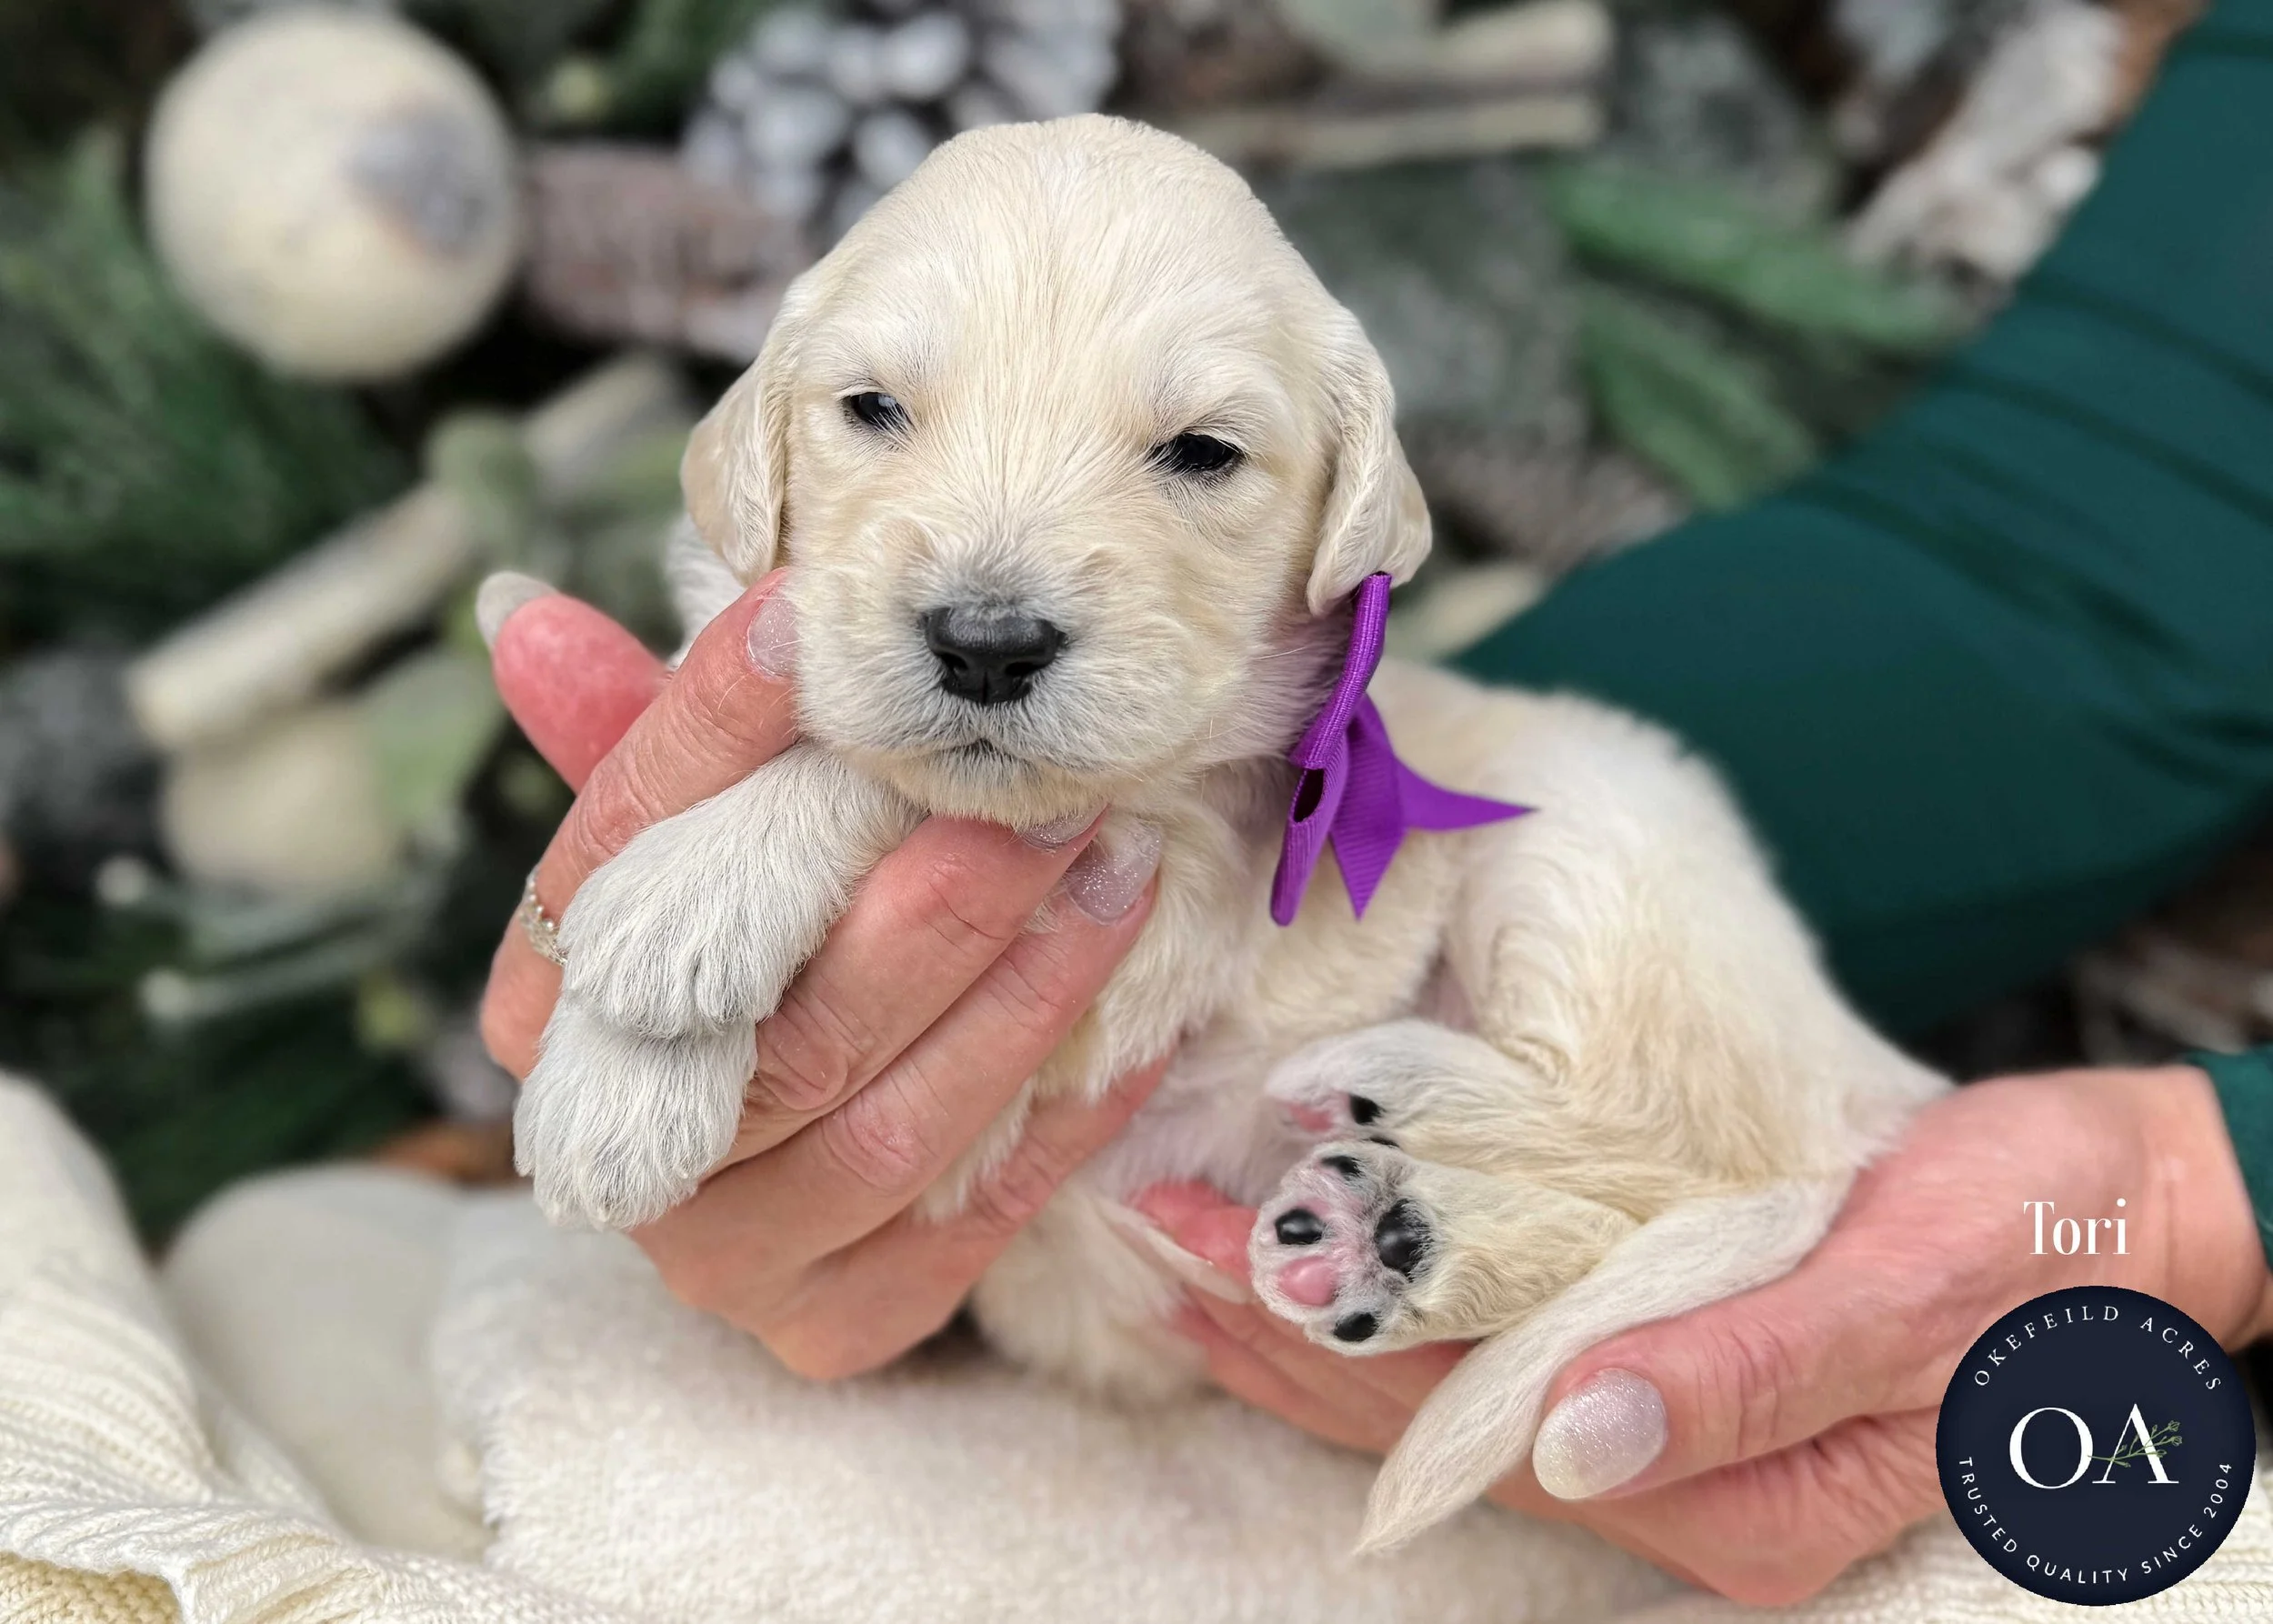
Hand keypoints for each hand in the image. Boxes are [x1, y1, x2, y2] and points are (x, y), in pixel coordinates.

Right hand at [478, 572, 1163, 1378]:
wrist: (778, 1176)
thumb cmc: (750, 969)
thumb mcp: (697, 860)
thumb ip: (646, 754)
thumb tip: (520, 613)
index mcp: (551, 1014)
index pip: (617, 863)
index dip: (704, 738)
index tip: (800, 621)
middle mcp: (620, 1151)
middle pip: (778, 1021)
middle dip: (931, 900)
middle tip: (1043, 793)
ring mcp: (725, 1257)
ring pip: (888, 1125)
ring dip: (1024, 993)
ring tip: (1116, 869)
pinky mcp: (837, 1325)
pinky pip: (973, 1216)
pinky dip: (1066, 1109)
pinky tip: (1145, 1006)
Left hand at [1138, 1066, 2272, 1603]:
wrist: (2122, 1218)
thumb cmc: (2032, 1250)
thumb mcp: (1906, 1298)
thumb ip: (1746, 1376)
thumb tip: (1575, 1446)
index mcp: (1732, 1495)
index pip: (1477, 1428)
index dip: (1331, 1348)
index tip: (1212, 1260)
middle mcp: (1679, 1484)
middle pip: (1433, 1422)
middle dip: (1284, 1336)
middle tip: (1153, 1241)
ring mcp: (1670, 1430)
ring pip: (1450, 1393)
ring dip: (1317, 1324)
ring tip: (1191, 1253)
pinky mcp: (1673, 1363)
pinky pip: (1504, 1348)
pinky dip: (1401, 1302)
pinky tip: (1324, 1261)